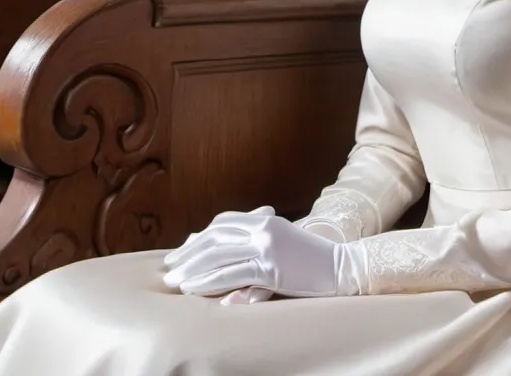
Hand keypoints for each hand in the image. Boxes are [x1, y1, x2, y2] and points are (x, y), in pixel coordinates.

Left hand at [162, 211, 345, 302]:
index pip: (223, 223)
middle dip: (189, 253)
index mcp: (266, 221)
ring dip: (192, 269)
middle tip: (168, 267)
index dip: (200, 237)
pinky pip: (233, 274)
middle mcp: (264, 229)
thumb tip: (226, 257)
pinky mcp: (272, 268)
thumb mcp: (284, 244)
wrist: (342, 267)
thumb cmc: (312, 260)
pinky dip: (210, 282)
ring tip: (174, 282)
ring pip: (219, 255)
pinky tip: (194, 290)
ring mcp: (268, 247)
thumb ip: (257, 243)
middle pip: (216, 237)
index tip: (182, 251)